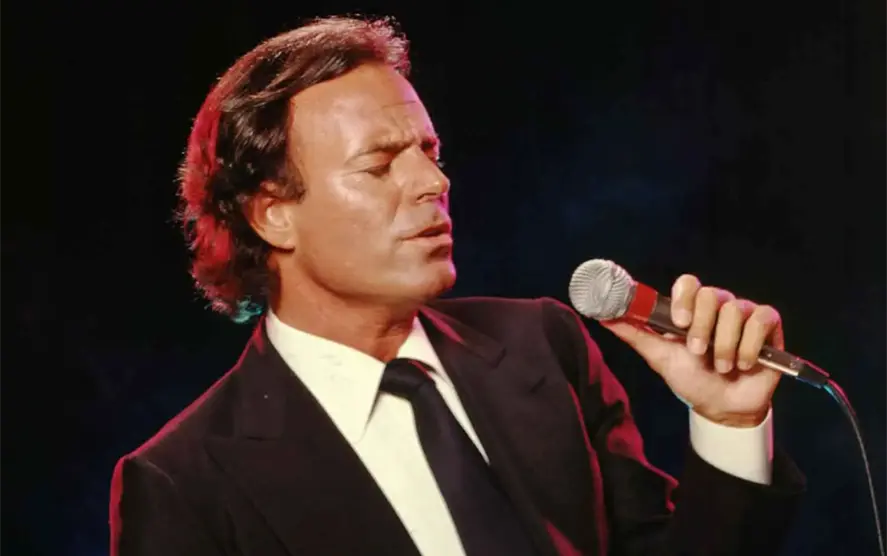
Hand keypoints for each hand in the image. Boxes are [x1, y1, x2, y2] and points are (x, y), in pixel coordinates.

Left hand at [600, 274, 783, 426]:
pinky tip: (745, 363)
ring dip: (725, 345)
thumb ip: (633, 333)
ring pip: (736, 310)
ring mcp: (744, 313)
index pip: (688, 283)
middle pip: (712, 294)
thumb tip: (601, 316)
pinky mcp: (769, 324)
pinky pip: (762, 319)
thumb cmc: (690, 378)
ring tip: (721, 366)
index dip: (684, 298)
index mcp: (692, 308)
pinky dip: (750, 346)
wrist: (722, 408)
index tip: (679, 323)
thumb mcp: (659, 356)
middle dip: (704, 329)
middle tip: (698, 352)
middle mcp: (718, 305)